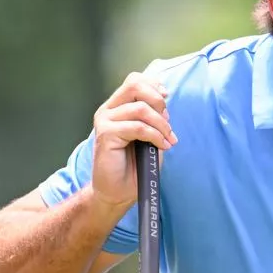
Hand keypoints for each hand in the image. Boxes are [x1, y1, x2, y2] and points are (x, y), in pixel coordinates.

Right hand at [91, 72, 176, 208]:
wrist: (118, 191)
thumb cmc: (135, 165)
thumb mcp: (150, 135)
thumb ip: (154, 117)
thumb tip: (164, 101)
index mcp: (117, 106)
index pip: (134, 81)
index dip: (154, 85)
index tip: (167, 98)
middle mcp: (108, 110)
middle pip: (135, 86)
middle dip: (158, 101)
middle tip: (167, 122)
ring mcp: (105, 121)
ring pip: (140, 109)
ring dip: (161, 124)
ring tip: (168, 140)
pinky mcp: (106, 135)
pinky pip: (138, 127)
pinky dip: (155, 136)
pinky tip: (163, 146)